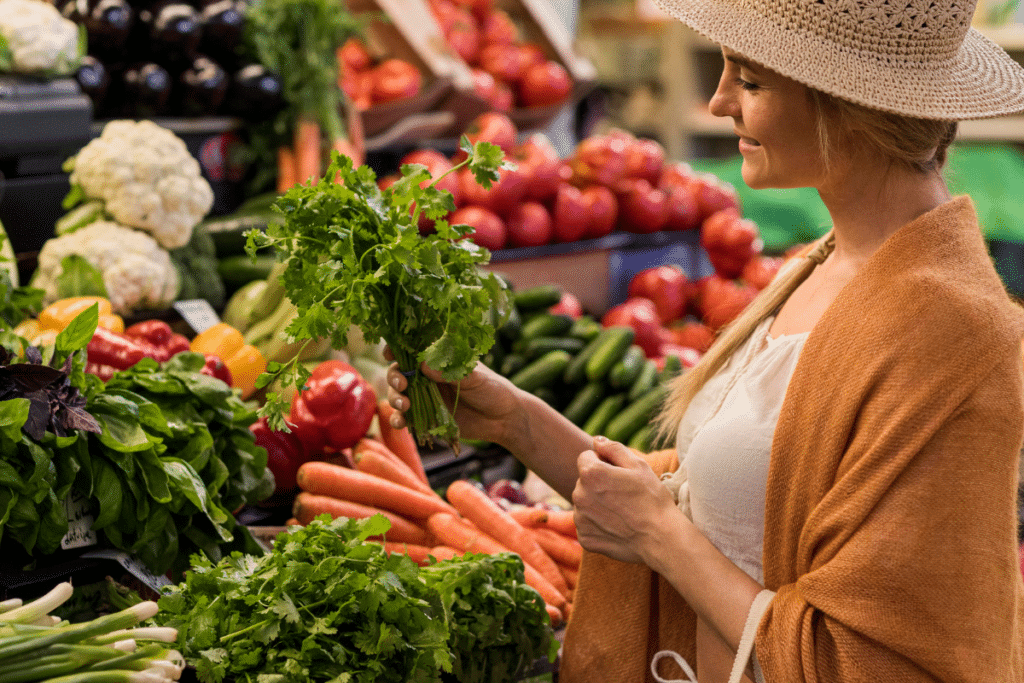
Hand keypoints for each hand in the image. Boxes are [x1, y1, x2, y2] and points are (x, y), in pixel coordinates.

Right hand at [384, 348, 520, 445]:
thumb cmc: (492, 389)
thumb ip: (451, 371)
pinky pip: (406, 418)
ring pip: (399, 395)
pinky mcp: (426, 418)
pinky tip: (401, 423)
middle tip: (402, 385)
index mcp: (438, 360)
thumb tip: (424, 364)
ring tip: (404, 405)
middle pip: (399, 372)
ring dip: (395, 398)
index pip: (411, 350)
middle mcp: (427, 377)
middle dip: (395, 377)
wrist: (504, 419)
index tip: (390, 353)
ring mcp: (425, 398)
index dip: (397, 349)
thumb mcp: (475, 377)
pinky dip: (399, 420)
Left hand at [572, 436, 684, 565]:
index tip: (619, 474)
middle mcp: (579, 495)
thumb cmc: (652, 499)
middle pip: (584, 481)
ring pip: (584, 503)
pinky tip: (617, 526)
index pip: (585, 458)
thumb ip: (613, 448)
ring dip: (597, 504)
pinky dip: (598, 524)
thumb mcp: (638, 465)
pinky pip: (587, 524)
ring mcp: (580, 519)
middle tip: (623, 494)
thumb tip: (596, 440)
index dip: (603, 462)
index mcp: (590, 473)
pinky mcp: (585, 537)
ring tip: (622, 511)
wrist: (660, 538)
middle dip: (599, 483)